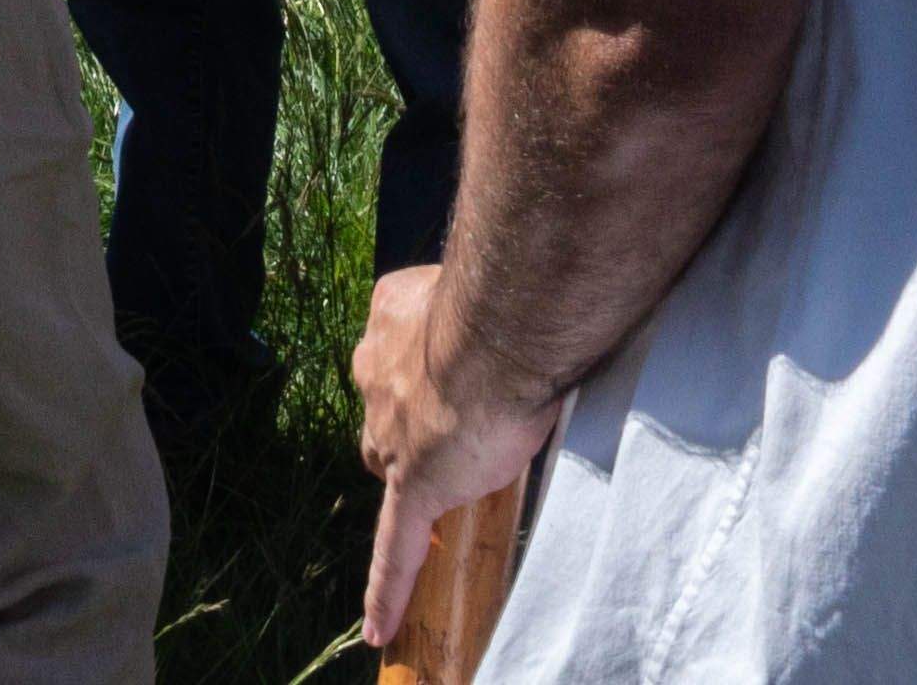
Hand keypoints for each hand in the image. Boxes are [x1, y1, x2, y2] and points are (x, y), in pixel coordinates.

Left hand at [351, 266, 557, 665]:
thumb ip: (496, 310)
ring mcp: (392, 433)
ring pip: (387, 465)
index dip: (422, 372)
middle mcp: (376, 370)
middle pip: (384, 414)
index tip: (449, 375)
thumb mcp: (493, 290)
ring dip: (412, 474)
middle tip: (457, 426)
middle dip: (410, 422)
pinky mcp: (412, 485)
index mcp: (392, 314)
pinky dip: (387, 588)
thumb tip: (540, 314)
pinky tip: (379, 626)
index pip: (397, 354)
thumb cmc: (513, 294)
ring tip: (449, 481)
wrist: (505, 325)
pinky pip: (396, 547)